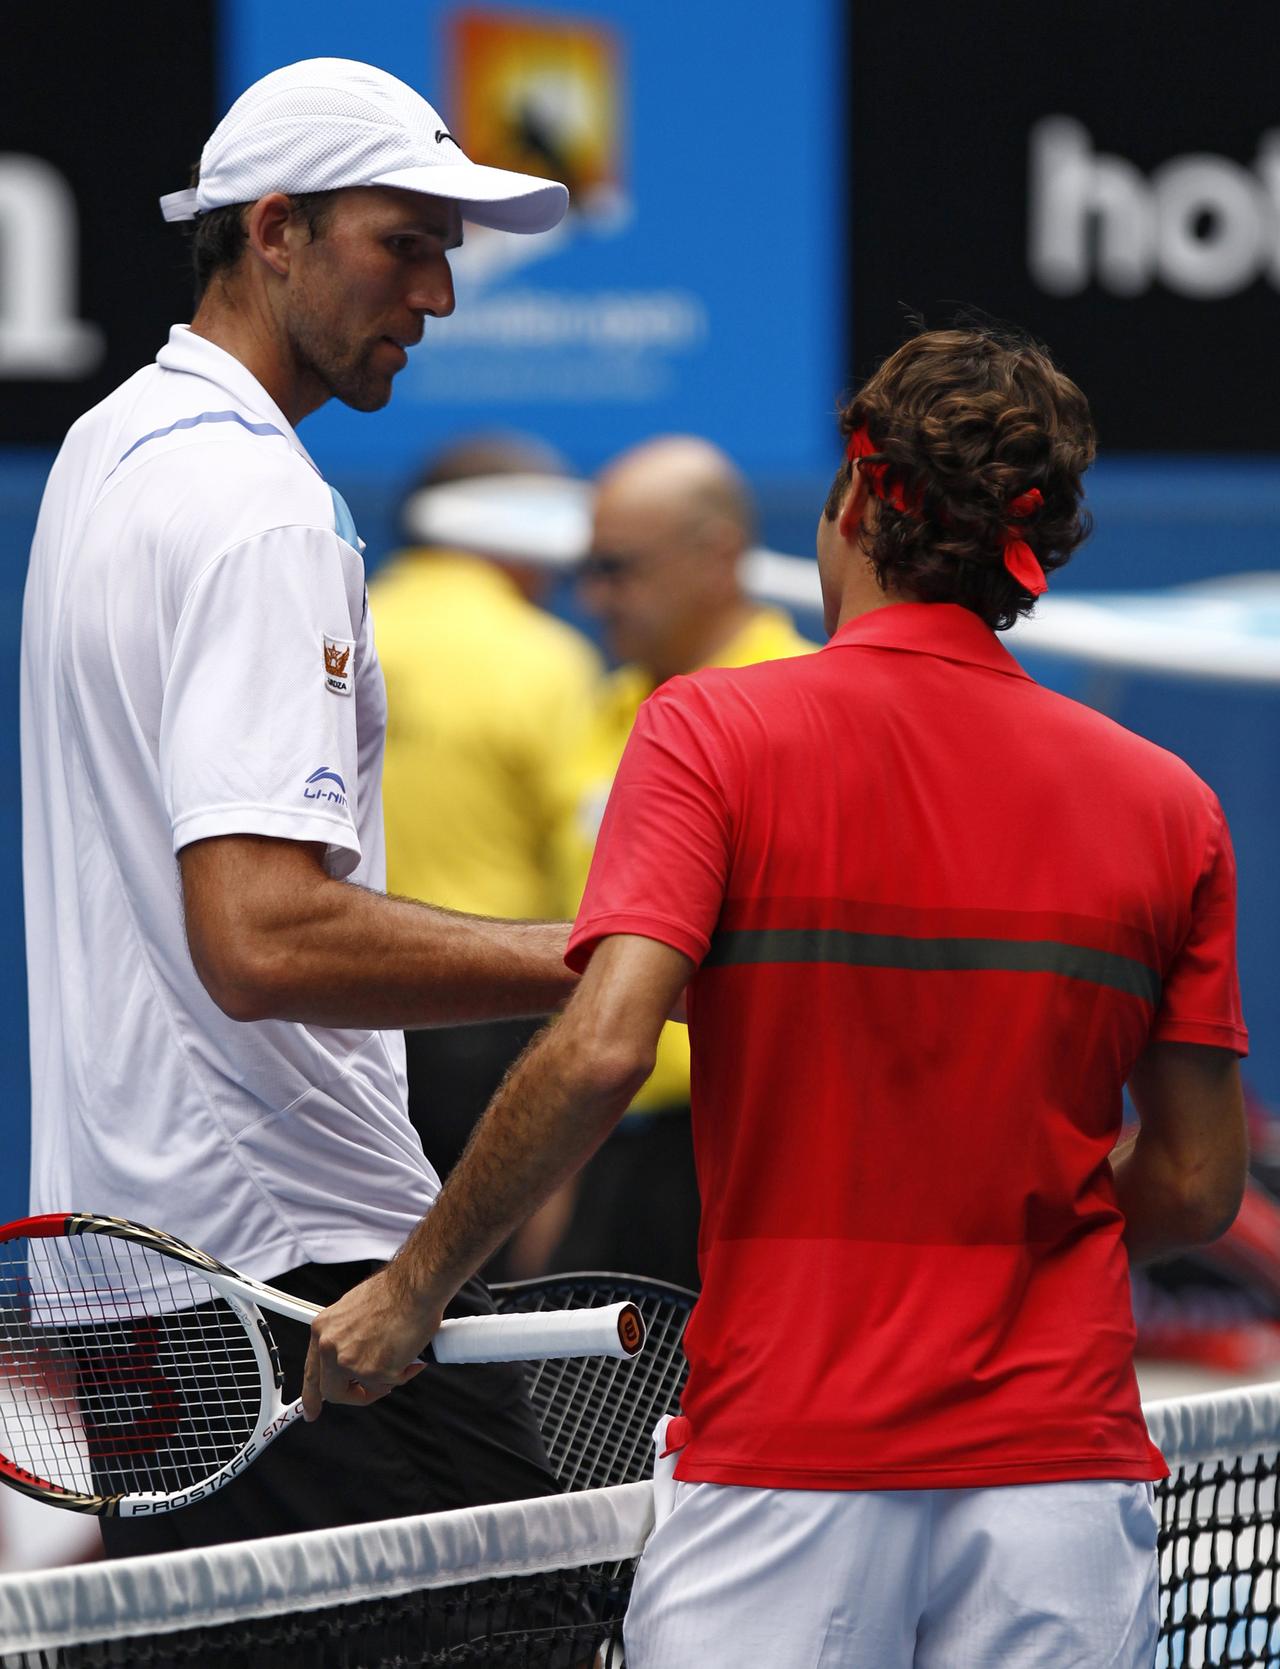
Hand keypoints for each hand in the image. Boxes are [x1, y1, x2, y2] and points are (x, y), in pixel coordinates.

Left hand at [300, 1266, 441, 1419]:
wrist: (415, 1286)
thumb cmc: (395, 1292)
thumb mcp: (355, 1312)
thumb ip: (347, 1338)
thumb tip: (355, 1356)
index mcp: (324, 1329)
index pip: (311, 1372)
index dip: (311, 1396)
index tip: (312, 1411)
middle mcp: (330, 1347)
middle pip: (332, 1391)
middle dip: (354, 1395)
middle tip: (370, 1391)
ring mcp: (350, 1362)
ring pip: (365, 1390)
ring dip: (384, 1381)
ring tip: (400, 1359)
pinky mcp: (373, 1372)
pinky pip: (389, 1384)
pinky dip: (403, 1373)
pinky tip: (411, 1355)